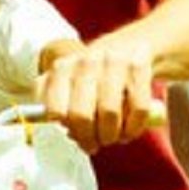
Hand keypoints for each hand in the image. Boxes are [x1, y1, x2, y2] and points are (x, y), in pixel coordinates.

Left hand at [37, 40, 164, 152]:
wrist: (129, 46)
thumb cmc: (91, 77)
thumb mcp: (66, 84)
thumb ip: (51, 106)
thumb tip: (50, 135)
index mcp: (61, 69)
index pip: (54, 111)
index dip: (65, 132)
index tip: (74, 138)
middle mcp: (85, 62)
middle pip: (81, 116)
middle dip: (89, 139)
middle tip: (94, 144)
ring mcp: (112, 62)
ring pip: (110, 113)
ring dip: (111, 136)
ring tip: (111, 137)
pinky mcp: (138, 67)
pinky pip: (137, 109)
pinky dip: (134, 128)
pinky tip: (129, 129)